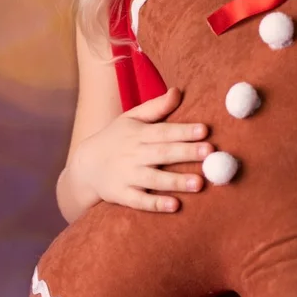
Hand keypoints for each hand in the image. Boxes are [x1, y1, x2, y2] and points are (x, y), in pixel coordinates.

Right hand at [71, 87, 212, 212]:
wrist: (86, 165)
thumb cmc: (116, 138)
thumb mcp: (131, 118)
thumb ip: (156, 107)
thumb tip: (177, 91)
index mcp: (139, 134)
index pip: (164, 131)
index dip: (184, 131)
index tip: (205, 130)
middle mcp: (134, 154)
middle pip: (163, 153)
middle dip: (187, 153)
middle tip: (210, 153)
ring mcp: (128, 176)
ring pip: (154, 179)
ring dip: (177, 181)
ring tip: (199, 183)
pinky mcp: (122, 195)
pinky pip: (141, 201)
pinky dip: (156, 203)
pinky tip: (174, 205)